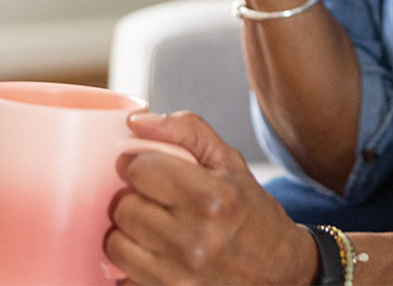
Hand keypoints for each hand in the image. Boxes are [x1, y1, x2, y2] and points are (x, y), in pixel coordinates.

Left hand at [105, 111, 317, 284]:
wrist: (277, 270)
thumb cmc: (250, 210)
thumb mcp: (229, 161)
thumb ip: (187, 130)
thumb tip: (136, 122)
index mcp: (211, 197)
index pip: (140, 169)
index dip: (141, 164)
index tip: (152, 168)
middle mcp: (193, 239)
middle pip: (124, 207)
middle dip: (135, 197)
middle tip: (157, 199)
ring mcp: (177, 276)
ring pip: (116, 243)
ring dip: (129, 232)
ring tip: (156, 226)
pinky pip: (122, 276)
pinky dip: (133, 263)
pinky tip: (156, 254)